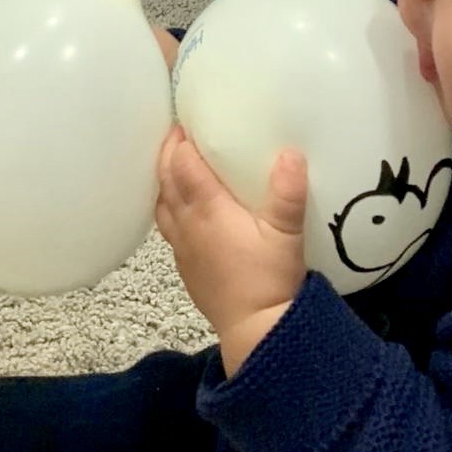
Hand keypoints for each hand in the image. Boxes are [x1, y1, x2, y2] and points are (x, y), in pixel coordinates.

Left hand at [156, 127, 307, 373]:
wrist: (255, 328)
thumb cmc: (270, 278)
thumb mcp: (287, 233)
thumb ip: (288, 192)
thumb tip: (290, 152)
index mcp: (208, 210)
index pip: (182, 166)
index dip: (180, 142)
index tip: (185, 122)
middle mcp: (187, 224)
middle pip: (165, 180)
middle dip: (167, 154)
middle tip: (176, 135)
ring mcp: (181, 247)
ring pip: (161, 204)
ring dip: (163, 180)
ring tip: (173, 165)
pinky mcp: (184, 266)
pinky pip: (166, 226)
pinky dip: (167, 206)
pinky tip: (180, 206)